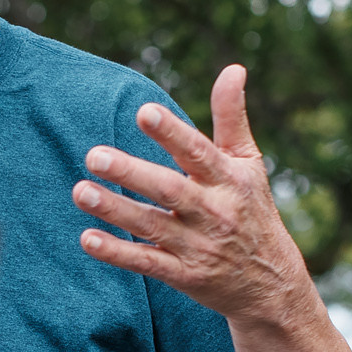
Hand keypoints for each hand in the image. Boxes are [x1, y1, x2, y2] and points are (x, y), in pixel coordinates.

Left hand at [72, 65, 311, 326]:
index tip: (144, 112)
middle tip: (94, 155)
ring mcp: (198, 246)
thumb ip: (232, 117)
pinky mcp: (184, 275)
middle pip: (170, 190)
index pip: (199, 152)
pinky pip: (147, 263)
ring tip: (80, 191)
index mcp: (229, 179)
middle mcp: (214, 212)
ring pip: (151, 225)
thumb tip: (234, 68)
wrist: (271, 283)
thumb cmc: (251, 210)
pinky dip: (118, 253)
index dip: (173, 133)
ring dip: (114, 209)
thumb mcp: (247, 164)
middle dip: (131, 173)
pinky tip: (88, 239)